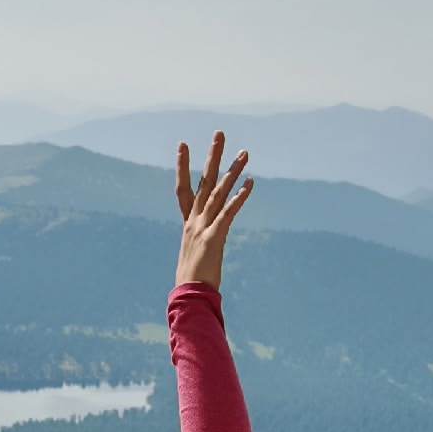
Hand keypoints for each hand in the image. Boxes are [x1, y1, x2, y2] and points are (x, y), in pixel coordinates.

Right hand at [174, 131, 253, 288]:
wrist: (188, 298)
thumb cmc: (192, 283)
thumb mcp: (195, 258)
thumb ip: (200, 247)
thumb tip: (202, 250)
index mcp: (189, 225)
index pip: (182, 189)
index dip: (182, 167)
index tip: (182, 145)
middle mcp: (194, 221)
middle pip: (204, 181)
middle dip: (212, 156)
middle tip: (219, 133)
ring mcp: (203, 228)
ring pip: (219, 192)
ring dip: (233, 171)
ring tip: (245, 152)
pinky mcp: (214, 237)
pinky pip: (228, 213)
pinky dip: (239, 198)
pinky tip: (250, 184)